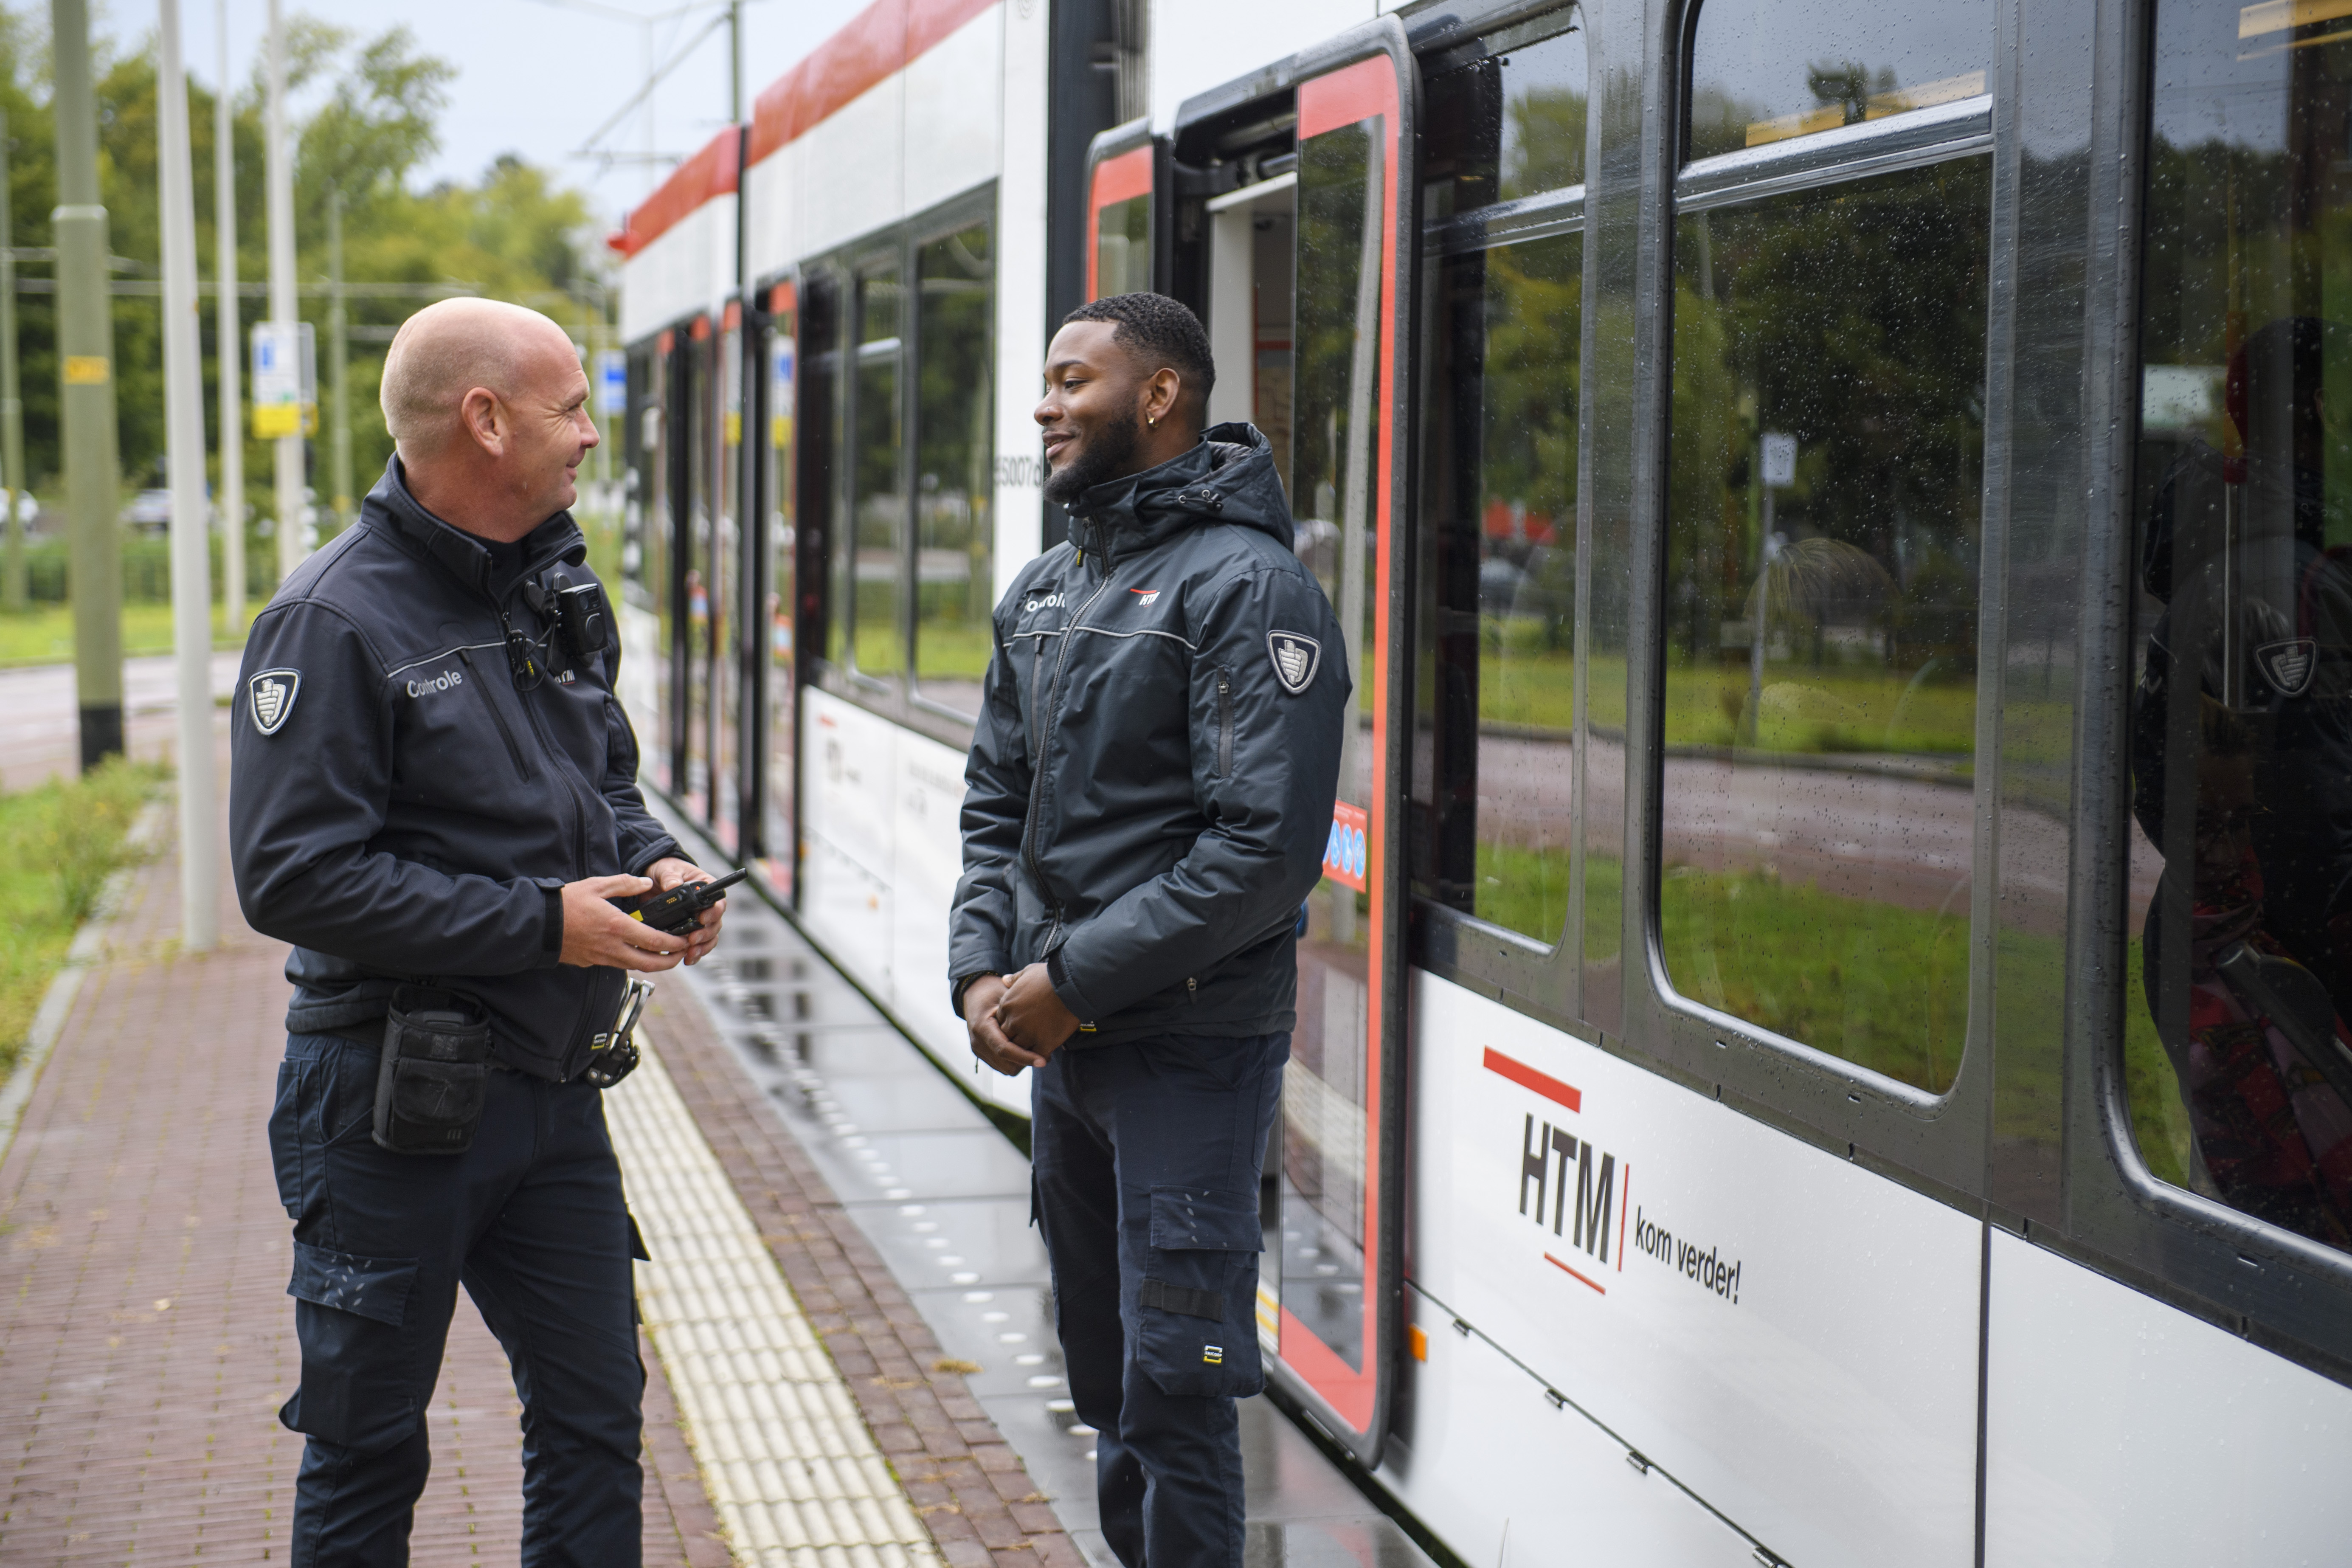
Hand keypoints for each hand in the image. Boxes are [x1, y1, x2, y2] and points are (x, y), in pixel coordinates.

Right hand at [560, 874, 689, 970]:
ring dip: (652, 963)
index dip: (674, 944)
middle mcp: (612, 947)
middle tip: (680, 954)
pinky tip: (635, 951)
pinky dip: (632, 961)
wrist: (537, 924)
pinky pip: (618, 965)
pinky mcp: (592, 963)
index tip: (684, 940)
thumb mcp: (597, 885)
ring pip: (634, 966)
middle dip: (669, 961)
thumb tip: (647, 883)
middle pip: (650, 963)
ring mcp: (602, 958)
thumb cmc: (565, 903)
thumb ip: (625, 883)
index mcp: (617, 927)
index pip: (655, 942)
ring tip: (662, 954)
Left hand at [644, 856, 724, 965]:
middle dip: (705, 934)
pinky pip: (699, 945)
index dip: (714, 912)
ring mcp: (699, 919)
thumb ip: (670, 877)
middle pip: (715, 923)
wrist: (654, 879)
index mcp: (706, 887)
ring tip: (690, 953)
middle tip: (693, 939)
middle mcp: (706, 905)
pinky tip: (688, 959)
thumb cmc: (665, 869)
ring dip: (702, 947)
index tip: (702, 919)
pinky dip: (695, 953)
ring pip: (709, 937)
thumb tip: (673, 886)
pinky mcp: (690, 930)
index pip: (718, 901)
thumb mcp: (666, 869)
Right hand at [962, 973, 1042, 1076]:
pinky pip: (1003, 1067)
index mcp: (982, 1027)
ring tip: (1036, 1050)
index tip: (1043, 1061)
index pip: (1004, 1049)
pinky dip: (1016, 1062)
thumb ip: (1019, 1012)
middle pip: (1007, 1065)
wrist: (975, 994)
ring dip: (1022, 1063)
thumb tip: (1045, 1023)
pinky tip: (1026, 1050)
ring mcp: (979, 1051)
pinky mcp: (983, 1055)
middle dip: (1026, 1061)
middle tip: (1045, 1054)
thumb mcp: (1006, 996)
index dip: (1025, 1057)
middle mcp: (977, 1043)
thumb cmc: (994, 991)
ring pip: (1007, 1069)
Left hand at [995, 962, 1080, 1056]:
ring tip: (1034, 1050)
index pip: (1000, 1022)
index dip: (1010, 1024)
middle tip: (1026, 1039)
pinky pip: (1036, 1055)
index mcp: (1007, 1005)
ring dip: (1026, 1050)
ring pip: (1020, 1049)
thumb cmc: (1051, 976)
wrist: (1072, 986)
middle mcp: (1014, 1021)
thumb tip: (1005, 980)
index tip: (1020, 1024)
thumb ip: (1014, 979)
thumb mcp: (1028, 972)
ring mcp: (1028, 1033)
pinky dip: (1039, 1056)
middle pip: (1007, 1037)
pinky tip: (1045, 1055)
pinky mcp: (1044, 1043)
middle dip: (1015, 1038)